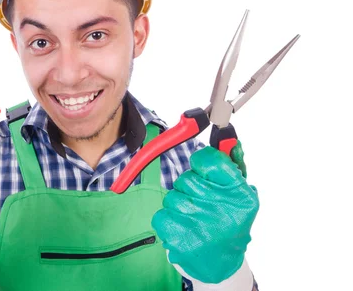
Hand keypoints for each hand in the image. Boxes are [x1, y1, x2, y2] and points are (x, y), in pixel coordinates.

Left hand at [152, 142, 258, 286]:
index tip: (202, 169)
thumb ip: (233, 165)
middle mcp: (219, 208)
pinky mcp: (178, 238)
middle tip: (201, 202)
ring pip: (172, 197)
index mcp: (238, 195)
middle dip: (190, 188)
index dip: (201, 163)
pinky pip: (161, 214)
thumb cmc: (230, 223)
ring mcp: (197, 224)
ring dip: (179, 205)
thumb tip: (229, 140)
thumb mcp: (241, 195)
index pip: (208, 159)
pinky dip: (169, 220)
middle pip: (186, 179)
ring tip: (195, 219)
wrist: (221, 264)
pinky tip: (184, 228)